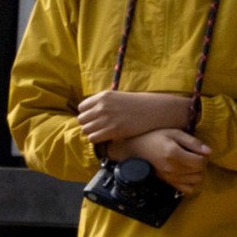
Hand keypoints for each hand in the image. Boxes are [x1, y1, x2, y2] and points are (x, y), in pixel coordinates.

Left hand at [77, 90, 193, 144]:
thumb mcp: (119, 97)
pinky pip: (93, 138)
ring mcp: (107, 119)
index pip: (82, 108)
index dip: (86, 114)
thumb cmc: (138, 104)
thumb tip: (91, 114)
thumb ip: (104, 103)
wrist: (155, 110)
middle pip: (82, 119)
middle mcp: (102, 106)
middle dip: (88, 124)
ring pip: (86, 130)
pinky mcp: (113, 130)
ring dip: (92, 133)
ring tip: (102, 133)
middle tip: (98, 127)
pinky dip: (97, 139)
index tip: (94, 118)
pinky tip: (106, 137)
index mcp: (103, 96)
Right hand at [106, 128, 212, 195]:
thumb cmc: (155, 138)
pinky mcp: (168, 183)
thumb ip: (192, 142)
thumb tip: (209, 151)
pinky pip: (187, 190)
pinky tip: (187, 174)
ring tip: (191, 164)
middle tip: (195, 156)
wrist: (135, 149)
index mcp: (174, 154)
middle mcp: (172, 168)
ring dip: (197, 173)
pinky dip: (191, 183)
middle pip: (199, 172)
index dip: (204, 156)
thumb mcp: (174, 133)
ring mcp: (169, 178)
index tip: (199, 150)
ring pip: (195, 181)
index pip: (200, 162)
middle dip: (201, 164)